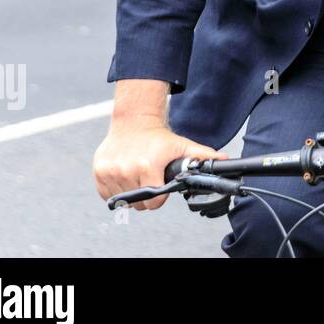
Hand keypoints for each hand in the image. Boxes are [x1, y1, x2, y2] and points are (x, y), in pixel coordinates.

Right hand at [92, 115, 226, 210]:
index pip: (154, 202)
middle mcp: (125, 170)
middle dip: (147, 195)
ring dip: (131, 191)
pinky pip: (108, 195)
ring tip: (139, 174)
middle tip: (150, 177)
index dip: (161, 196)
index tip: (161, 185)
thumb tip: (225, 161)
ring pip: (123, 200)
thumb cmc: (158, 137)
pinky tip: (126, 175)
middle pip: (139, 203)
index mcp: (147, 166)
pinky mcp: (98, 172)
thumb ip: (203, 157)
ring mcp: (109, 172)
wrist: (133, 120)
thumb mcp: (182, 146)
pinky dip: (116, 189)